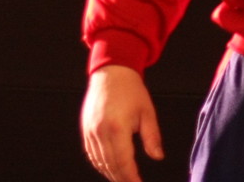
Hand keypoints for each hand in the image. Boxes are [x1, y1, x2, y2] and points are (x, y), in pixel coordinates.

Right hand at [81, 65, 163, 181]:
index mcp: (117, 128)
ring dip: (110, 173)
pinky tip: (108, 169)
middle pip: (110, 165)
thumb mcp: (147, 112)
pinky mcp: (86, 129)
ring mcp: (90, 131)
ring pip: (99, 161)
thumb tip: (157, 156)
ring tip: (122, 180)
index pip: (123, 162)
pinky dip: (99, 164)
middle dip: (121, 179)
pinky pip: (91, 153)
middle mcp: (101, 132)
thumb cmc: (131, 90)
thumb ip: (152, 137)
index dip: (131, 178)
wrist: (112, 72)